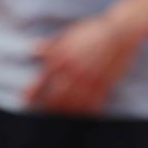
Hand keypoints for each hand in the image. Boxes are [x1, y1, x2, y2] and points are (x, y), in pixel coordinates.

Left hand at [24, 14, 138, 113]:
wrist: (122, 30)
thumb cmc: (94, 30)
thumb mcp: (70, 34)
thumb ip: (51, 45)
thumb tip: (33, 50)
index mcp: (63, 57)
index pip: (42, 80)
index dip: (32, 93)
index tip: (25, 100)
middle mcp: (75, 71)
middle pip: (56, 97)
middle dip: (47, 108)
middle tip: (41, 114)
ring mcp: (90, 79)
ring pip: (73, 104)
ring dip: (64, 112)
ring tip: (59, 117)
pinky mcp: (104, 85)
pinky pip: (92, 104)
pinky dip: (85, 112)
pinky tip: (80, 116)